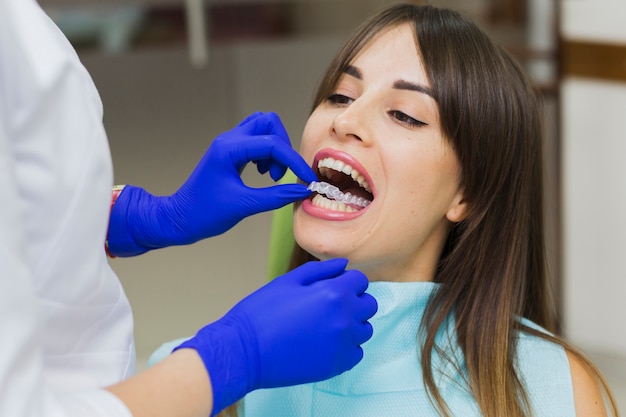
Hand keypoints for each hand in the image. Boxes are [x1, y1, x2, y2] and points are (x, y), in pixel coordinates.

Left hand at [107, 112, 315, 255]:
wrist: (179, 219)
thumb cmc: (204, 213)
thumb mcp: (244, 206)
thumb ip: (276, 196)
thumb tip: (303, 191)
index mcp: (229, 149)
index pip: (272, 144)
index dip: (293, 161)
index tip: (307, 179)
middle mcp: (229, 140)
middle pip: (268, 122)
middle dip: (283, 146)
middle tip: (278, 175)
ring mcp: (229, 144)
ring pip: (263, 128)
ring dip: (275, 148)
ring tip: (270, 175)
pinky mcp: (231, 152)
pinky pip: (256, 140)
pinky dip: (267, 152)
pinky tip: (263, 173)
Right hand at [174, 258, 377, 415]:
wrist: (243, 351)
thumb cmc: (260, 313)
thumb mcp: (288, 281)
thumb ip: (320, 270)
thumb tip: (344, 265)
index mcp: (333, 293)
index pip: (360, 280)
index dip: (346, 281)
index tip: (332, 287)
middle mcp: (344, 318)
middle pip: (369, 305)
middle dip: (354, 301)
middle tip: (329, 305)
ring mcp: (342, 344)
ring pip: (364, 330)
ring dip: (352, 325)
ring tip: (325, 325)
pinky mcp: (336, 366)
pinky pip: (356, 353)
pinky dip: (346, 347)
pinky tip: (325, 343)